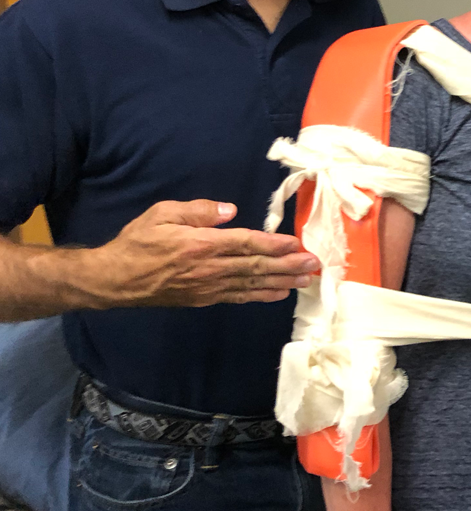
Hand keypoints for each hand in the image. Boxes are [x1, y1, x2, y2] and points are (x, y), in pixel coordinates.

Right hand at [91, 200, 318, 307]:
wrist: (115, 280)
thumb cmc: (138, 242)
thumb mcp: (162, 214)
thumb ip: (198, 211)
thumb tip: (231, 210)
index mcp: (202, 245)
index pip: (247, 244)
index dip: (275, 245)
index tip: (297, 244)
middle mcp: (210, 268)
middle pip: (257, 266)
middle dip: (289, 265)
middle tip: (315, 265)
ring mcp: (209, 287)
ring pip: (253, 284)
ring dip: (283, 281)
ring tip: (307, 281)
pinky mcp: (205, 299)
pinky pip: (239, 296)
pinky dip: (262, 295)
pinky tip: (280, 293)